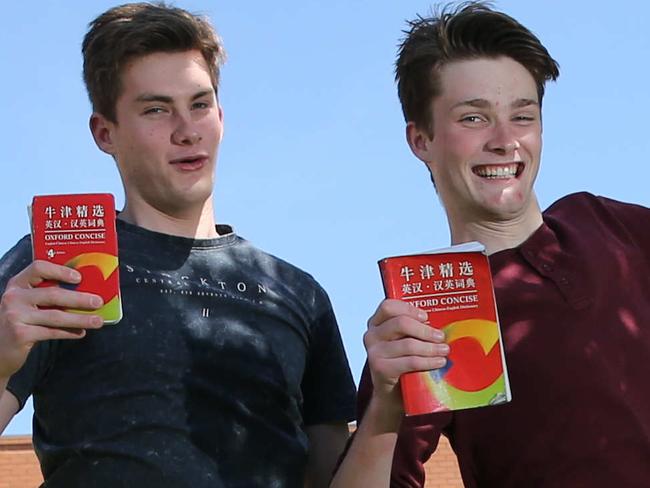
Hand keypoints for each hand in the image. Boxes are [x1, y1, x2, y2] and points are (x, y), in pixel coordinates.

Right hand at [0, 260, 103, 378]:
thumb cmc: (19, 321)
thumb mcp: (27, 302)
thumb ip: (46, 295)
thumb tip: (86, 292)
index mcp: (18, 284)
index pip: (38, 268)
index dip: (60, 271)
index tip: (79, 277)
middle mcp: (13, 297)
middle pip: (53, 294)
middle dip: (79, 299)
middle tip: (98, 302)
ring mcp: (15, 316)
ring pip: (56, 316)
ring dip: (80, 319)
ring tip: (97, 321)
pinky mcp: (20, 334)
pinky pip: (52, 332)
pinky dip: (69, 332)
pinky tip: (81, 333)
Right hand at [364, 299, 448, 414]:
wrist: (391, 395)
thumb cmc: (401, 363)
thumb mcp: (403, 341)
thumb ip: (412, 330)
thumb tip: (439, 324)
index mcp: (376, 323)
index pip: (388, 306)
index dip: (409, 308)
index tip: (426, 317)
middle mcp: (371, 335)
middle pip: (400, 323)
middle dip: (425, 330)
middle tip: (441, 337)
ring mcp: (374, 352)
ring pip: (408, 344)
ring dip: (431, 347)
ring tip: (444, 351)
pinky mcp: (381, 369)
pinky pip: (410, 361)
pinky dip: (428, 361)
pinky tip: (439, 362)